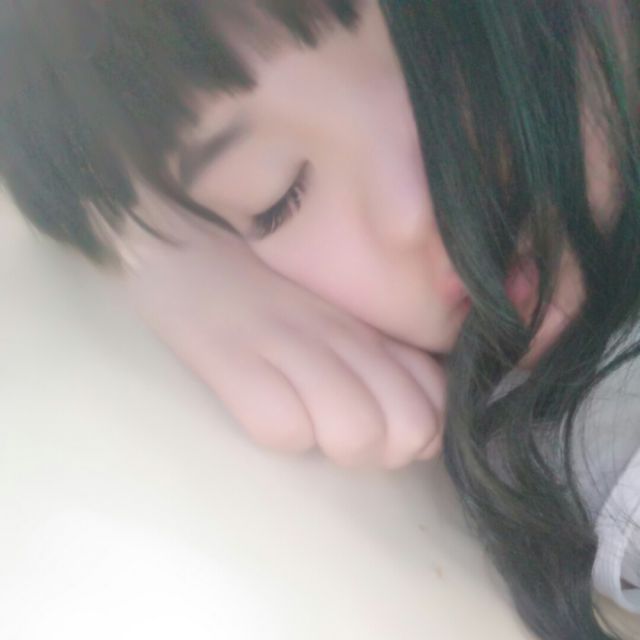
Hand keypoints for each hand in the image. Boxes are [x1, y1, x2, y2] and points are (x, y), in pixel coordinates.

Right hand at [120, 219, 444, 468]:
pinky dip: (283, 430)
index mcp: (369, 326)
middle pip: (408, 429)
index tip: (387, 422)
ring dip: (336, 446)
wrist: (188, 245)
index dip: (420, 431)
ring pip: (357, 434)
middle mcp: (342, 335)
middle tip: (347, 429)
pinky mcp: (232, 360)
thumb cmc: (269, 288)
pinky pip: (283, 429)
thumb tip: (422, 416)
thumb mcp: (340, 318)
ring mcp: (289, 345)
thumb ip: (386, 358)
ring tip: (308, 421)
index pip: (434, 400)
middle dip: (385, 449)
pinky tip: (268, 406)